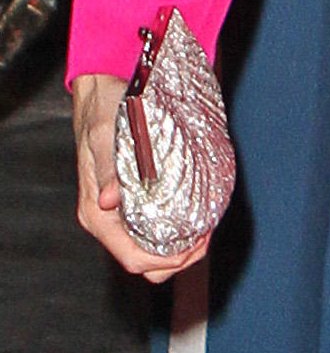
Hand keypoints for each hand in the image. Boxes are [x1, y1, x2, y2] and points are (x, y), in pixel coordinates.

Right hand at [71, 74, 209, 284]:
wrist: (102, 92)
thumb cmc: (102, 112)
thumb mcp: (104, 138)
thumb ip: (108, 171)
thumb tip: (109, 202)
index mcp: (98, 216)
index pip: (133, 259)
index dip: (168, 261)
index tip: (198, 245)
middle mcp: (108, 220)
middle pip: (146, 261)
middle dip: (180, 258)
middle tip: (209, 236)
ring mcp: (120, 213)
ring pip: (153, 248)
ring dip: (181, 246)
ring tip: (208, 227)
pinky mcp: (133, 201)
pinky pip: (155, 228)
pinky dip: (177, 230)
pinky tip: (197, 214)